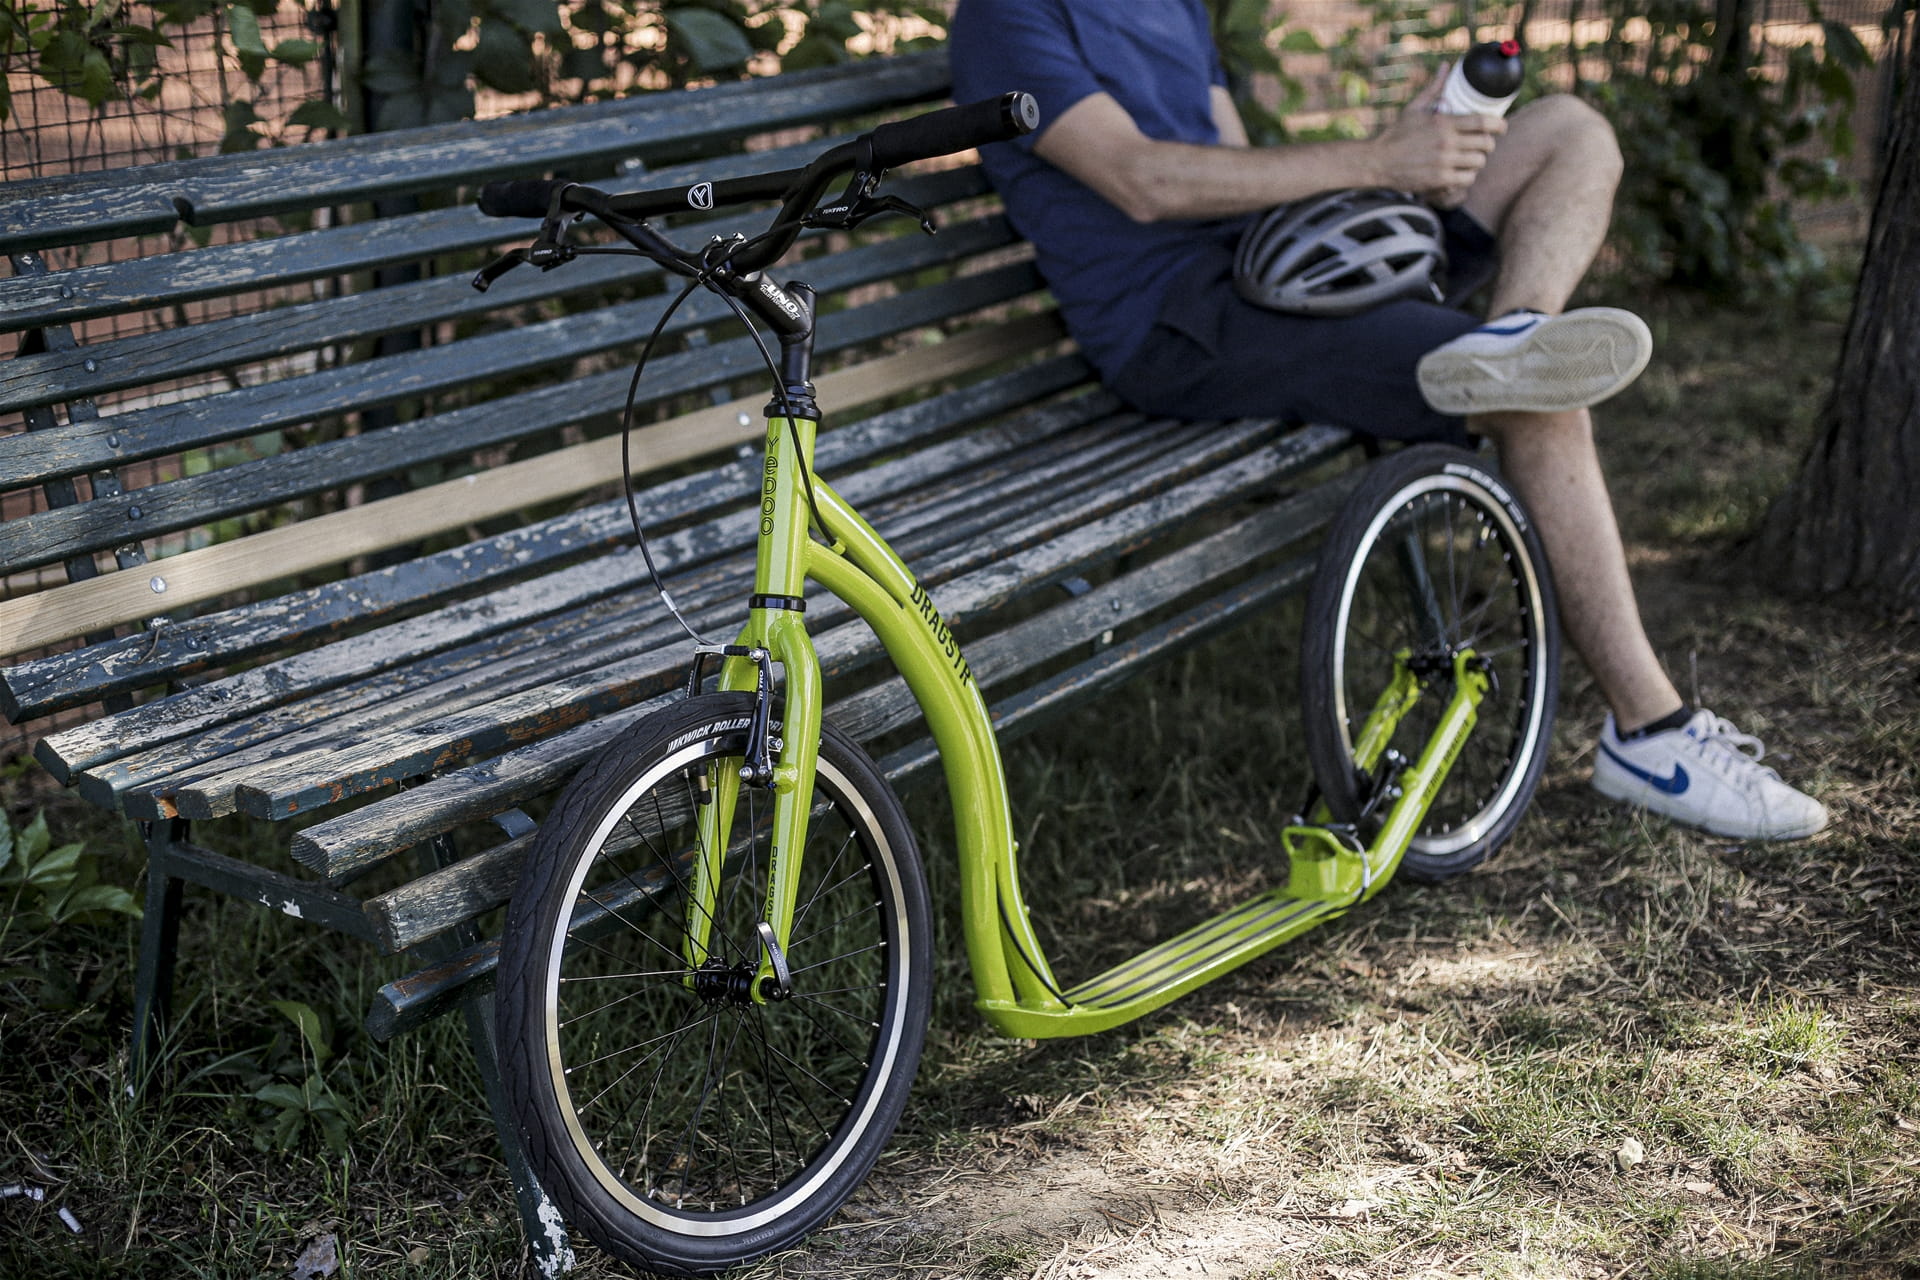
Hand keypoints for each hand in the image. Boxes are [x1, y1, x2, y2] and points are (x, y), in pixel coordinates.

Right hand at [1371, 66, 1505, 195]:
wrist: (1378, 161)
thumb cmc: (1396, 134)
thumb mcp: (1414, 108)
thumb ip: (1435, 88)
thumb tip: (1446, 66)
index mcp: (1444, 122)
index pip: (1484, 122)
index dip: (1499, 125)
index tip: (1501, 127)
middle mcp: (1447, 142)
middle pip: (1485, 144)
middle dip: (1488, 145)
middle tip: (1483, 145)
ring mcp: (1444, 162)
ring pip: (1478, 163)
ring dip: (1477, 161)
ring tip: (1471, 159)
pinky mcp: (1440, 180)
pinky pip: (1466, 179)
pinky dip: (1466, 176)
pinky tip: (1461, 173)